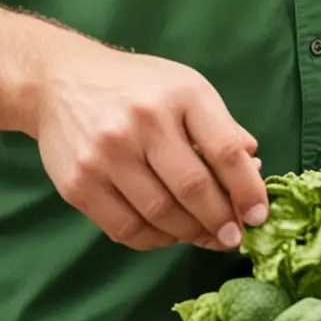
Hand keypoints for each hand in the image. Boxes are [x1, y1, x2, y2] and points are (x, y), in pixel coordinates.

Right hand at [32, 37, 269, 252]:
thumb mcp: (185, 88)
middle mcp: (144, 120)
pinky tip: (166, 233)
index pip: (225, 151)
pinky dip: (153, 240)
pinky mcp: (80, 183)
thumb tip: (254, 170)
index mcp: (181, 93)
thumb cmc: (136, 86)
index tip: (258, 216)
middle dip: (220, 222)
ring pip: (160, 215)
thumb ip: (220, 129)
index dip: (248, 190)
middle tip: (232, 237)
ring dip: (188, 234)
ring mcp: (108, 153)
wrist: (61, 80)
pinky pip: (126, 228)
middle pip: (193, 189)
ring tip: (201, 235)